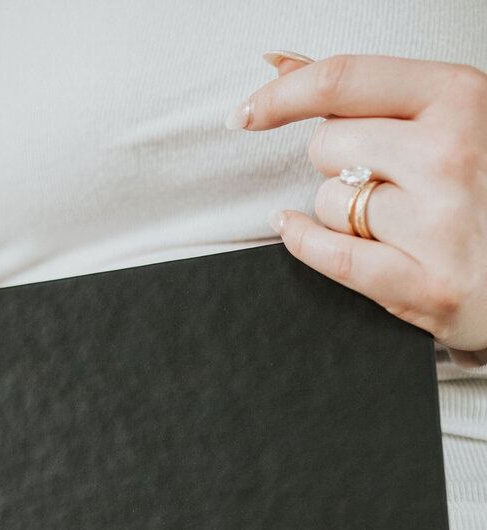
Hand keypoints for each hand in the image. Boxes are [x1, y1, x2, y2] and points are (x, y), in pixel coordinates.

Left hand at [226, 50, 486, 357]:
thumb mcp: (454, 114)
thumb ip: (372, 89)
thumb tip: (282, 64)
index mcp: (460, 99)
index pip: (343, 81)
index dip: (282, 96)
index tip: (249, 113)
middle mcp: (450, 156)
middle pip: (328, 145)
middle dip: (336, 160)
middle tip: (377, 174)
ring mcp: (439, 224)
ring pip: (327, 203)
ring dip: (337, 211)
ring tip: (390, 217)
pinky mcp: (426, 285)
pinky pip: (332, 256)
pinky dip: (304, 242)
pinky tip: (295, 230)